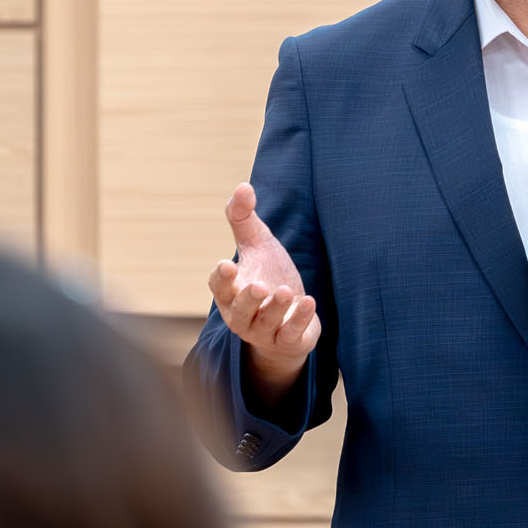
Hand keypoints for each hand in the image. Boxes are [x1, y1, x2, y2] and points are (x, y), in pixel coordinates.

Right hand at [208, 183, 318, 400]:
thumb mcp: (258, 245)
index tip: (226, 264)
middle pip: (238, 311)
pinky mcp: (287, 341)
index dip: (221, 278)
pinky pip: (290, 335)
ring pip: (264, 324)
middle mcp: (242, 315)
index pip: (218, 286)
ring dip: (274, 308)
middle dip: (247, 300)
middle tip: (258, 286)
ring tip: (285, 291)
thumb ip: (244, 218)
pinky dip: (299, 320)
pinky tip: (308, 302)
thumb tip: (243, 186)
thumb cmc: (268, 276)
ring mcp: (264, 331)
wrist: (290, 316)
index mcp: (230, 291)